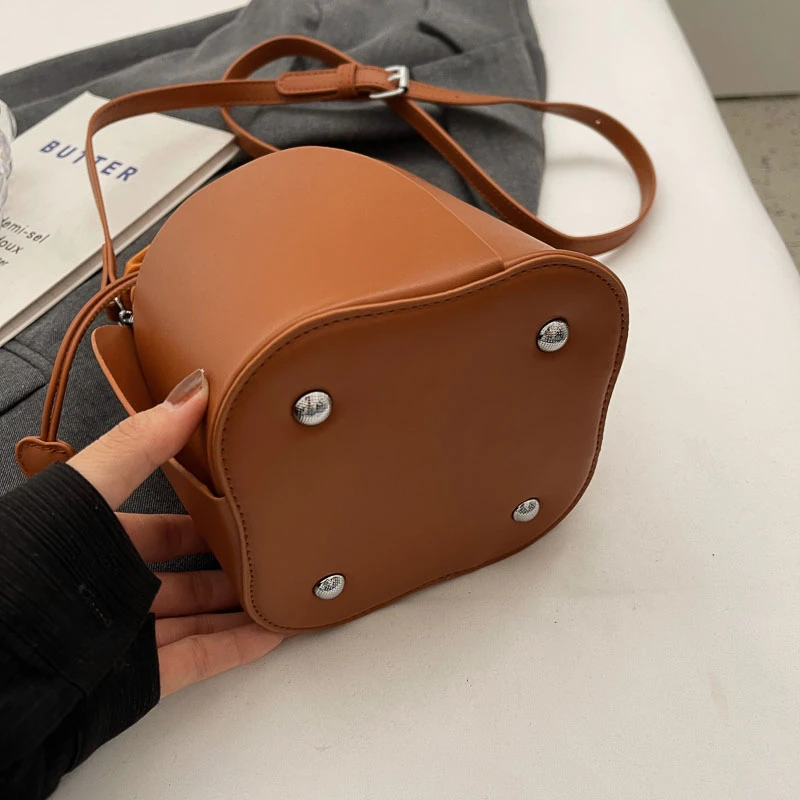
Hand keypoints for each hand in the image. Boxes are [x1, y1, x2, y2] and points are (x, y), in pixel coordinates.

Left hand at [68, 368, 281, 696]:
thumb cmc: (21, 570)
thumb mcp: (84, 492)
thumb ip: (138, 446)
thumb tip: (189, 394)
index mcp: (95, 544)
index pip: (161, 528)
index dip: (202, 515)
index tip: (242, 502)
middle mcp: (112, 590)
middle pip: (186, 575)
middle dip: (228, 563)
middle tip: (272, 548)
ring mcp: (127, 636)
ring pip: (199, 617)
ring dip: (239, 606)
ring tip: (282, 589)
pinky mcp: (139, 679)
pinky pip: (198, 660)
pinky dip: (236, 648)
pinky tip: (268, 633)